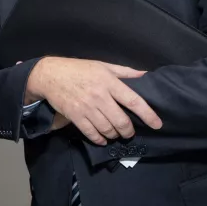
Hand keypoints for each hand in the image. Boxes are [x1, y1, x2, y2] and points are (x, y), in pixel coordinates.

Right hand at [25, 57, 161, 145]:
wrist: (50, 75)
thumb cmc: (79, 69)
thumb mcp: (103, 66)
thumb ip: (125, 72)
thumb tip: (145, 75)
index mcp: (109, 82)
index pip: (133, 100)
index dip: (147, 114)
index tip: (157, 124)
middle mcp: (100, 96)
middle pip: (121, 120)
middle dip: (128, 131)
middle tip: (129, 132)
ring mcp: (87, 107)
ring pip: (107, 129)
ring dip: (114, 135)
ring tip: (115, 134)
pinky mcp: (75, 116)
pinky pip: (91, 133)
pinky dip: (99, 139)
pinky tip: (102, 139)